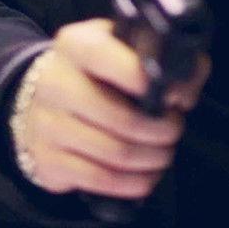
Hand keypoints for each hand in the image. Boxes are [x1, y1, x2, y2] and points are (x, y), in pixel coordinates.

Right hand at [10, 18, 209, 198]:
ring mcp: (46, 123)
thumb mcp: (125, 50)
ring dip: (153, 159)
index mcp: (75, 45)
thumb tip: (183, 88)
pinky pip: (101, 180)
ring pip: (116, 154)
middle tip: (172, 129)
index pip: (107, 58)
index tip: (172, 96)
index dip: (146, 81)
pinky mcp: (47, 159)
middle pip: (121, 118)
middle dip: (162, 131)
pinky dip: (134, 182)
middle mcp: (54, 82)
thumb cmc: (99, 75)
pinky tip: (144, 173)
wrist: (44, 99)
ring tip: (161, 152)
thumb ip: (164, 57)